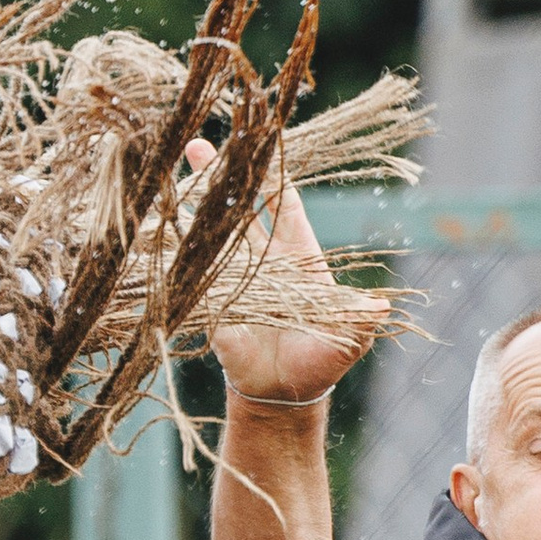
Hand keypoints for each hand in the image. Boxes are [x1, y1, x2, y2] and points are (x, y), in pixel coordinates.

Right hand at [186, 138, 362, 403]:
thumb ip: (360, 320)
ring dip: (195, 202)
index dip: (272, 177)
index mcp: (298, 256)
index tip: (259, 144)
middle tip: (200, 145)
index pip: (283, 205)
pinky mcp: (212, 301)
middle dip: (224, 175)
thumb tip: (382, 308)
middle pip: (241, 207)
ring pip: (213, 230)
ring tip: (174, 169)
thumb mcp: (347, 339)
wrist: (283, 395)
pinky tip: (158, 223)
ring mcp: (235, 276)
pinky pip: (194, 270)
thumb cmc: (321, 362)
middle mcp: (264, 258)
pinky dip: (178, 248)